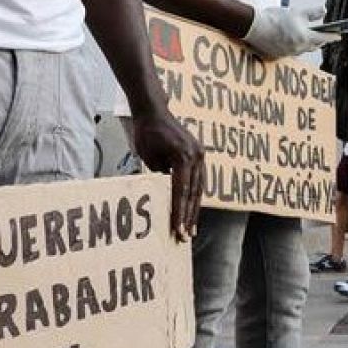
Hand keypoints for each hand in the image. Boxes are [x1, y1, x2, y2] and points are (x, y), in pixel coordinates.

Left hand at [129, 108, 205, 240]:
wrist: (154, 110)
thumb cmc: (147, 132)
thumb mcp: (149, 157)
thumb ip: (160, 177)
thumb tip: (166, 197)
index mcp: (183, 156)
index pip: (181, 191)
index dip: (179, 213)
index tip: (177, 230)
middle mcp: (196, 156)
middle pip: (193, 193)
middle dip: (189, 217)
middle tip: (185, 236)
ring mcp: (200, 155)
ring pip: (199, 189)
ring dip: (194, 210)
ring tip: (191, 229)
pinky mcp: (199, 155)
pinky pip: (199, 181)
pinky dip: (195, 197)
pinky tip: (192, 210)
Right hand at [242, 5, 339, 58]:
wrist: (253, 26)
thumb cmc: (276, 17)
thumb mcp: (296, 12)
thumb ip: (312, 13)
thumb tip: (324, 10)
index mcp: (305, 38)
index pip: (323, 38)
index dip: (332, 36)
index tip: (339, 36)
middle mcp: (298, 48)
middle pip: (314, 45)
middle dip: (321, 40)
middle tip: (326, 37)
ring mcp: (288, 53)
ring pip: (303, 49)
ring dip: (309, 44)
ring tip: (311, 38)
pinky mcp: (278, 55)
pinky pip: (292, 52)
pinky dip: (296, 46)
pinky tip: (294, 41)